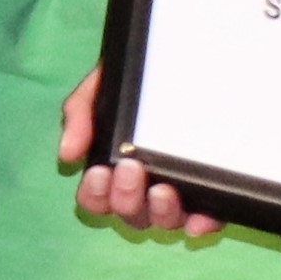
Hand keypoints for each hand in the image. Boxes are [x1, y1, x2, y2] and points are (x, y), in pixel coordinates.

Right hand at [58, 70, 225, 239]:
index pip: (98, 199)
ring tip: (163, 190)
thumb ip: (81, 113)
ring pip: (165, 221)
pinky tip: (200, 219)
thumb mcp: (104, 87)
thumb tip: (68, 153)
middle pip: (131, 216)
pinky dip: (203, 224)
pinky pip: (209, 218)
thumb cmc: (139, 80)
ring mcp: (179, 193)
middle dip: (126, 198)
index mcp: (115, 169)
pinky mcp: (212, 192)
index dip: (95, 195)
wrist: (186, 56)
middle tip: (131, 169)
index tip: (100, 173)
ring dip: (160, 213)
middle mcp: (145, 189)